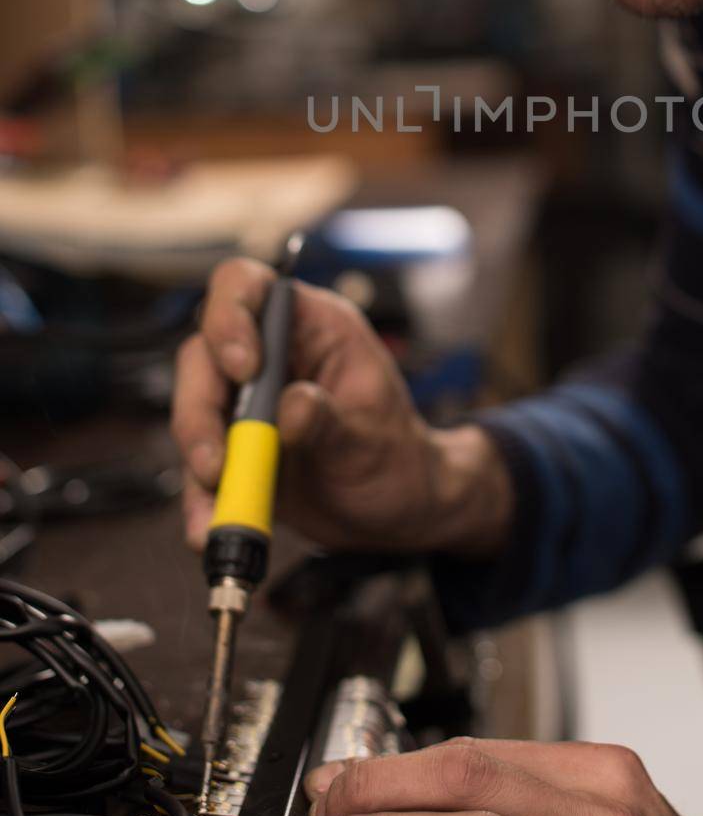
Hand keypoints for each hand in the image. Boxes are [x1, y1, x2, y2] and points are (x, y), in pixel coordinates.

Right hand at [170, 258, 511, 556]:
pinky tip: (211, 529)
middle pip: (204, 354)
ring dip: (196, 462)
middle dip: (200, 409)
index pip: (249, 287)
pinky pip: (199, 465)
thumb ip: (329, 422)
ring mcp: (245, 402)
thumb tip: (291, 407)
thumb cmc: (396, 456)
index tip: (243, 368)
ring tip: (218, 512)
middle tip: (217, 462)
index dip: (231, 317)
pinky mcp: (232, 447)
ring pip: (192, 410)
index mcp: (312, 326)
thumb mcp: (372, 439)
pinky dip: (200, 500)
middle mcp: (271, 355)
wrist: (397, 511)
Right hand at [301, 736, 702, 815]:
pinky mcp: (613, 763)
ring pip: (488, 749)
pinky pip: (519, 751)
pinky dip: (459, 762)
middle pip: (471, 775)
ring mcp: (613, 781)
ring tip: (355, 785)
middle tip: (326, 805)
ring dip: (409, 765)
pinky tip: (420, 774)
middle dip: (383, 783)